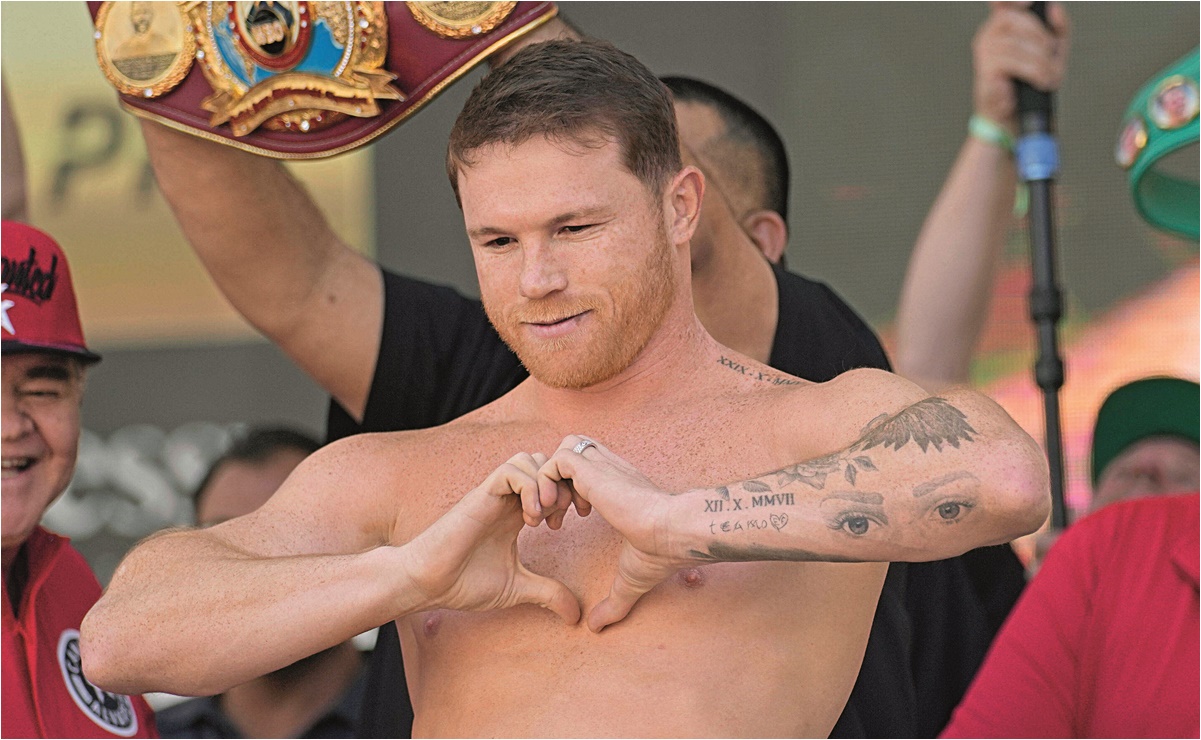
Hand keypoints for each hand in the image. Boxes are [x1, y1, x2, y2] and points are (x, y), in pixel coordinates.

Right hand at [400, 452, 580, 622]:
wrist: (427, 583)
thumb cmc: (464, 583)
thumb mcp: (518, 588)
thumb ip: (548, 593)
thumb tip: (575, 615)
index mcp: (517, 513)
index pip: (551, 482)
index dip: (568, 495)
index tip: (568, 523)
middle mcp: (507, 499)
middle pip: (544, 463)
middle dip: (561, 484)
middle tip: (562, 516)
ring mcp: (494, 495)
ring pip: (529, 459)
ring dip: (545, 484)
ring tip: (543, 518)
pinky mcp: (481, 496)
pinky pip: (511, 470)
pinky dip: (529, 488)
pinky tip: (529, 519)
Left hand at [540, 436, 690, 632]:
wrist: (675, 532)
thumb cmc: (661, 550)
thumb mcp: (630, 578)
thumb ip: (613, 601)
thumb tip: (597, 627)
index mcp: (615, 487)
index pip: (581, 471)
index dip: (563, 495)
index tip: (562, 525)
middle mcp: (609, 470)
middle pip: (569, 454)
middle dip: (551, 484)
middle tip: (550, 517)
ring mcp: (602, 466)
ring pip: (560, 451)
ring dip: (546, 481)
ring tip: (548, 513)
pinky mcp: (594, 469)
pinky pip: (556, 460)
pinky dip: (546, 481)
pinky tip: (553, 511)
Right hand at [972, 2, 1069, 130]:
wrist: (1014, 116)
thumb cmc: (1030, 82)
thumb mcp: (1052, 52)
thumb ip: (1058, 27)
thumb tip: (1055, 8)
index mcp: (1003, 26)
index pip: (1002, 3)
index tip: (1028, 2)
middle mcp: (988, 36)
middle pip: (1015, 19)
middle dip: (1040, 37)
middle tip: (1052, 55)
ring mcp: (984, 54)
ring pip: (1015, 44)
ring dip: (1040, 61)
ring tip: (1050, 76)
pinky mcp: (984, 73)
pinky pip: (1010, 63)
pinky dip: (1032, 72)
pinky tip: (1040, 81)